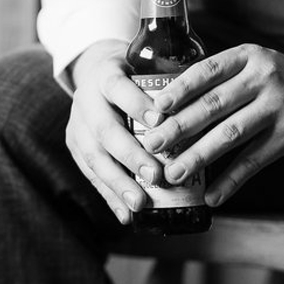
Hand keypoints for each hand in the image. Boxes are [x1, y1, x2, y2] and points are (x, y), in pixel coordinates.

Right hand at [64, 39, 165, 224]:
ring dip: (118, 183)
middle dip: (130, 155)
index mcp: (105, 74)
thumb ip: (169, 86)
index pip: (119, 87)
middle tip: (156, 175)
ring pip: (93, 156)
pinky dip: (110, 196)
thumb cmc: (133, 74)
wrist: (95, 73)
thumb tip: (209, 108)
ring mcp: (77, 125)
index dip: (137, 105)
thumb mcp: (146, 67)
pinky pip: (91, 174)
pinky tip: (126, 215)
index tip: (160, 121)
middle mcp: (86, 99)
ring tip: (140, 203)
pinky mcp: (75, 146)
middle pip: (105, 129)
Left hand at [137, 47, 283, 205]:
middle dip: (179, 128)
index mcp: (247, 57)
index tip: (154, 110)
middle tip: (153, 146)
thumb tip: (168, 105)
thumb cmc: (280, 80)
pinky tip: (212, 196)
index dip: (178, 91)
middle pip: (213, 105)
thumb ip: (220, 78)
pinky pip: (253, 161)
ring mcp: (278, 107)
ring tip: (174, 174)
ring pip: (230, 135)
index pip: (206, 72)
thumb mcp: (254, 65)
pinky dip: (231, 181)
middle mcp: (263, 79)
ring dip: (198, 157)